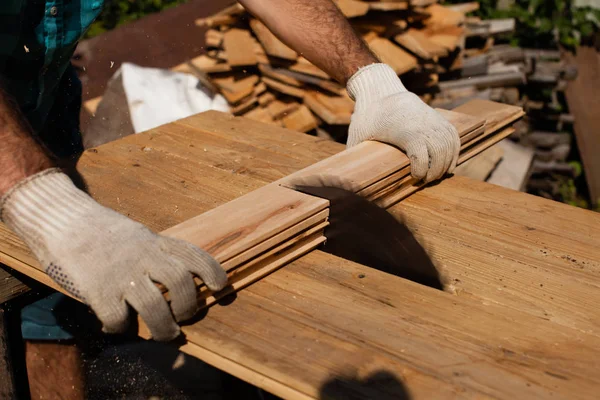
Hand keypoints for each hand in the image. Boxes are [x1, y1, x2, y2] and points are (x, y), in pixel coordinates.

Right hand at [0, 169, 227, 340]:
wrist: (62, 219)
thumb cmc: (99, 231)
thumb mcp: (137, 235)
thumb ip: (155, 253)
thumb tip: (175, 279)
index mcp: (155, 242)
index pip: (193, 255)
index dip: (213, 272)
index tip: (221, 288)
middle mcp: (144, 256)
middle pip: (181, 284)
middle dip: (189, 307)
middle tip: (185, 317)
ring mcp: (122, 274)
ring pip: (156, 308)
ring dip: (165, 329)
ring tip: (165, 335)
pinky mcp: (98, 290)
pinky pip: (119, 320)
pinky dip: (121, 328)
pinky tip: (116, 325)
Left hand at [347, 64, 459, 182]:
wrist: (380, 89)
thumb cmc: (366, 115)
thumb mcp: (357, 135)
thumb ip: (354, 156)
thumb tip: (342, 177)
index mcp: (403, 131)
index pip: (421, 155)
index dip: (421, 170)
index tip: (415, 178)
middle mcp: (421, 124)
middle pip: (439, 153)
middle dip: (435, 171)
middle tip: (425, 181)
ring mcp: (431, 120)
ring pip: (449, 144)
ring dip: (447, 163)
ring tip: (437, 175)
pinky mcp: (437, 117)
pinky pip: (453, 135)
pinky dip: (454, 150)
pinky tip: (449, 163)